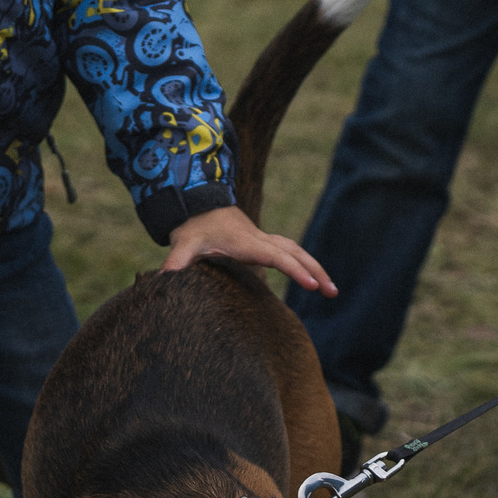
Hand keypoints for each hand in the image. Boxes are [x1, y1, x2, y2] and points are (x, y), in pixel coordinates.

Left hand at [161, 204, 336, 295]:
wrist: (197, 205)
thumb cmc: (193, 227)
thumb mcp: (183, 243)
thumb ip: (176, 261)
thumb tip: (164, 278)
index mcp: (246, 243)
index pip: (276, 257)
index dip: (295, 270)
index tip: (312, 285)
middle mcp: (260, 239)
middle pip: (296, 254)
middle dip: (316, 272)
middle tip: (333, 293)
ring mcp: (264, 240)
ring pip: (298, 252)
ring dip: (316, 268)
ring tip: (331, 290)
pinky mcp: (264, 243)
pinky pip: (291, 252)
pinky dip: (305, 263)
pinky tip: (314, 278)